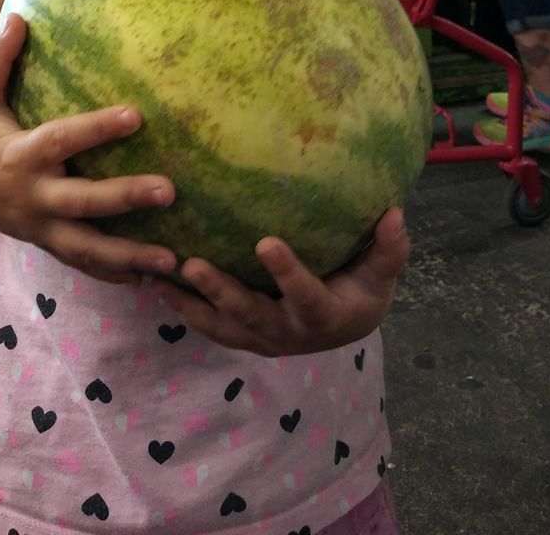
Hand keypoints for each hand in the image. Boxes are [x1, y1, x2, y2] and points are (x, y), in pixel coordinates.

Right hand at [0, 14, 179, 285]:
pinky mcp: (46, 242)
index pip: (62, 140)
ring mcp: (39, 226)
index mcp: (17, 156)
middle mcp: (31, 196)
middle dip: (124, 198)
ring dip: (129, 256)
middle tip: (169, 191)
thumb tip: (17, 18)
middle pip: (82, 202)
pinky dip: (114, 274)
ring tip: (172, 261)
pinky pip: (82, 264)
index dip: (98, 128)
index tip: (138, 115)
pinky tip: (153, 281)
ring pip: (86, 248)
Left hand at [150, 208, 409, 355]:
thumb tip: (395, 212)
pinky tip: (153, 283)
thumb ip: (389, 248)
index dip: (287, 273)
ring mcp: (260, 337)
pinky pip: (208, 324)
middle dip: (221, 291)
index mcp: (324, 316)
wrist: (346, 326)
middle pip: (251, 316)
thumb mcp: (381, 273)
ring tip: (158, 277)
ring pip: (221, 325)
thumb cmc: (362, 289)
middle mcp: (288, 333)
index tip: (266, 241)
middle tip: (192, 264)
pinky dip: (181, 307)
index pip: (305, 296)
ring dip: (189, 302)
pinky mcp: (240, 334)